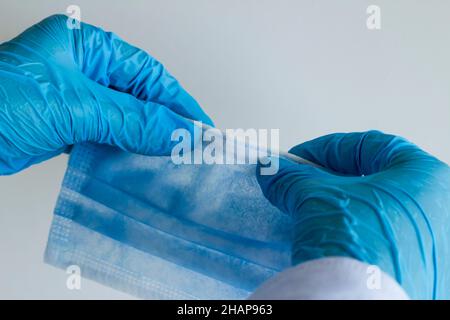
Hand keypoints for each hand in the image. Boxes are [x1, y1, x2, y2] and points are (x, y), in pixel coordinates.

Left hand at [0, 14, 212, 174]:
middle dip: (164, 123)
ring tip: (168, 160)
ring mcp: (75, 98)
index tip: (199, 126)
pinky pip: (106, 137)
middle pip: (138, 97)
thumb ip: (132, 120)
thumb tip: (178, 131)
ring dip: (144, 140)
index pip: (148, 74)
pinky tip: (135, 165)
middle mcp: (84, 69)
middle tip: (188, 147)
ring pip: (124, 119)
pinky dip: (121, 151)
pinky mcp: (67, 125)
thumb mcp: (76, 106)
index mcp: (89, 47)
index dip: (177, 101)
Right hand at [257, 131, 449, 298]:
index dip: (324, 149)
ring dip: (346, 209)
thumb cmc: (355, 241)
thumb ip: (293, 178)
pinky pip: (387, 241)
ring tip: (314, 215)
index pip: (368, 146)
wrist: (359, 302)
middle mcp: (441, 209)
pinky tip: (335, 241)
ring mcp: (435, 244)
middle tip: (303, 186)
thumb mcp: (316, 198)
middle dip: (334, 181)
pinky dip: (360, 235)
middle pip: (377, 179)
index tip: (297, 160)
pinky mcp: (423, 272)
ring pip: (382, 212)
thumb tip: (271, 170)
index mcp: (428, 177)